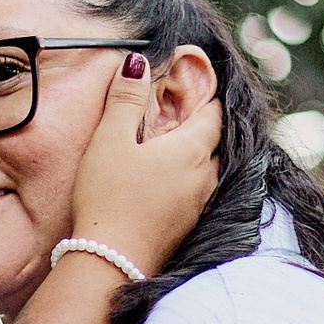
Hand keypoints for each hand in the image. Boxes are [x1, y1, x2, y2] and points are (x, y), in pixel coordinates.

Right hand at [65, 52, 223, 278]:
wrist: (111, 261)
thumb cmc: (108, 196)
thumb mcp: (110, 139)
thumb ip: (126, 99)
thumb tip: (137, 63)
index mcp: (191, 149)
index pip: (214, 114)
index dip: (204, 99)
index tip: (190, 91)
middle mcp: (204, 176)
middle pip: (213, 142)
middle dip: (200, 127)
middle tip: (177, 118)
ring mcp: (199, 205)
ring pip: (207, 170)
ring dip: (194, 156)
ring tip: (169, 150)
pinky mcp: (187, 227)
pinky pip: (197, 193)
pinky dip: (187, 181)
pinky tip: (164, 184)